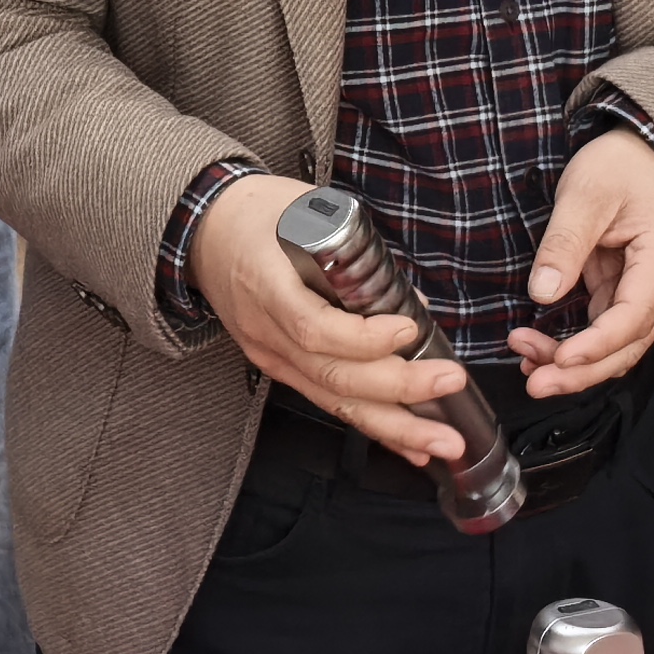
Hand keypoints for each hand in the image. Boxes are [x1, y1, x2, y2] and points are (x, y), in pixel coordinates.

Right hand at [192, 173, 476, 465]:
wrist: (203, 231)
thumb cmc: (258, 213)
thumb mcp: (304, 208)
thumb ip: (354, 249)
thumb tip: (412, 296)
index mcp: (267, 283)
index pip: (314, 327)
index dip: (364, 338)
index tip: (409, 328)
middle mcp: (266, 331)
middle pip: (332, 375)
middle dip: (399, 388)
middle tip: (449, 382)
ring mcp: (271, 356)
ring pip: (334, 402)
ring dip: (394, 426)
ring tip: (442, 441)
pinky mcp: (279, 368)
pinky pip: (328, 403)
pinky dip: (373, 426)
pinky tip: (410, 445)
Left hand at [509, 130, 653, 397]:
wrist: (636, 155)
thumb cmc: (618, 167)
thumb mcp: (585, 195)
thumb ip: (564, 243)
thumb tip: (542, 292)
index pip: (634, 317)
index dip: (598, 345)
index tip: (559, 360)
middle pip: (628, 346)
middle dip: (582, 372)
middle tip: (535, 384)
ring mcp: (643, 293)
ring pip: (615, 348)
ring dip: (573, 365)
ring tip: (526, 367)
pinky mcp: (622, 294)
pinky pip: (601, 332)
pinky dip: (572, 348)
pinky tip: (537, 352)